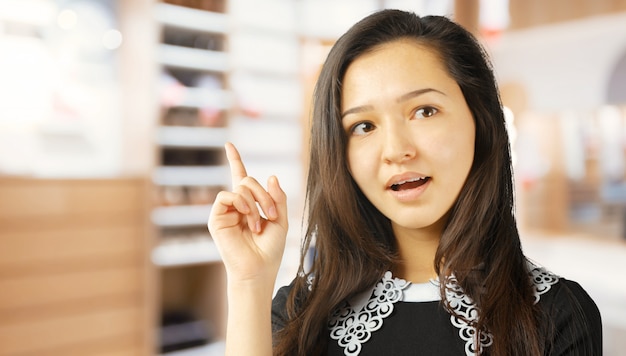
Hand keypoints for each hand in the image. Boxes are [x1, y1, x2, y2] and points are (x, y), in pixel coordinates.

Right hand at [208, 143, 287, 285]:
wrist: (258, 270)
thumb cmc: (270, 250)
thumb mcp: (281, 220)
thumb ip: (278, 198)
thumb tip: (271, 176)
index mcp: (249, 205)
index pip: (240, 178)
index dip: (234, 161)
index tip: (229, 145)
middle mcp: (235, 205)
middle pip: (247, 180)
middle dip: (264, 194)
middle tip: (272, 215)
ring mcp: (224, 211)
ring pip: (240, 186)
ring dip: (255, 202)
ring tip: (259, 225)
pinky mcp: (216, 218)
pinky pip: (226, 195)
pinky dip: (241, 203)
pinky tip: (248, 217)